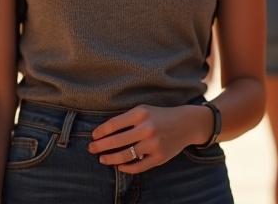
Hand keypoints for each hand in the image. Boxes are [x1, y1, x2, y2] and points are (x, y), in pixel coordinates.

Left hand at [88, 104, 210, 172]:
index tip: (93, 136)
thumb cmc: (160, 116)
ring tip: (102, 159)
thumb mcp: (144, 110)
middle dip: (100, 146)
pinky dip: (126, 168)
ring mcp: (153, 144)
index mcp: (141, 113)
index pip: (114, 124)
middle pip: (116, 141)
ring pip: (125, 155)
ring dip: (110, 158)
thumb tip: (105, 132)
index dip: (101, 131)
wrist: (186, 123)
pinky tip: (119, 166)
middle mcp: (147, 128)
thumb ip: (127, 119)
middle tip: (91, 149)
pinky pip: (138, 166)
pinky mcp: (159, 157)